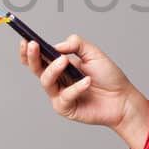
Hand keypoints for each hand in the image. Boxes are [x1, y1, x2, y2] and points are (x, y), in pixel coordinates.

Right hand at [18, 33, 147, 135]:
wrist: (123, 99)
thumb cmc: (109, 77)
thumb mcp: (94, 53)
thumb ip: (76, 44)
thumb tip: (57, 46)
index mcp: (60, 65)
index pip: (39, 57)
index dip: (29, 50)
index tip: (26, 39)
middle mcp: (57, 79)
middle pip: (36, 68)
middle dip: (32, 56)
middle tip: (34, 45)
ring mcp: (59, 94)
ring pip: (46, 81)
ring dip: (53, 69)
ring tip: (65, 61)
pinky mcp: (65, 108)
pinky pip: (65, 96)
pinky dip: (76, 88)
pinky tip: (87, 81)